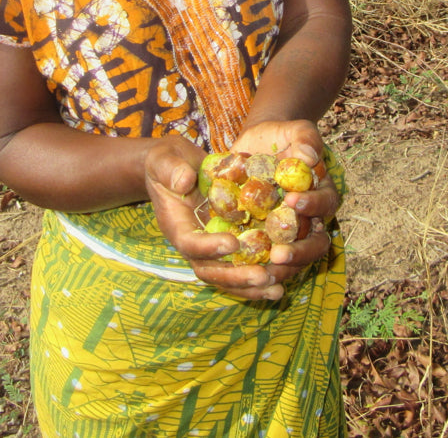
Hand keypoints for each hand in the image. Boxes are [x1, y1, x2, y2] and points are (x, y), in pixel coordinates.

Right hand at [144, 137, 288, 300]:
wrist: (175, 167)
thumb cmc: (167, 163)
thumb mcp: (164, 160)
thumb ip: (172, 170)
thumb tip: (184, 181)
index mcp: (176, 226)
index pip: (189, 243)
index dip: (209, 247)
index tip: (232, 243)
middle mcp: (194, 242)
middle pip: (210, 270)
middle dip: (236, 276)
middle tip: (263, 276)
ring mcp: (211, 246)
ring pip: (227, 275)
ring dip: (251, 286)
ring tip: (277, 288)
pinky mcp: (228, 240)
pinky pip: (241, 264)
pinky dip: (259, 276)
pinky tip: (283, 280)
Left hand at [231, 119, 339, 288]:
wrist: (255, 147)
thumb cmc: (279, 137)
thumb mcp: (294, 129)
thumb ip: (306, 137)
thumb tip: (311, 158)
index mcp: (322, 192)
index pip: (326, 203)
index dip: (312, 205)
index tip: (291, 201)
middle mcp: (310, 218)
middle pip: (317, 243)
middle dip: (300, 251)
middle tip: (279, 254)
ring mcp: (289, 234)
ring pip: (296, 261)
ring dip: (282, 269)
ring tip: (263, 271)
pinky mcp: (266, 242)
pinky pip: (269, 263)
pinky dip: (260, 271)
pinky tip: (246, 275)